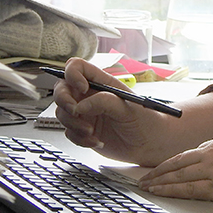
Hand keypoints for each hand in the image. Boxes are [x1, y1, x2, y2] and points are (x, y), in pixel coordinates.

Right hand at [53, 57, 167, 164]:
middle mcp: (90, 96)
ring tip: (91, 132)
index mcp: (102, 82)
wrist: (150, 145)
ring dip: (73, 124)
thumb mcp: (128, 108)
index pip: (77, 67)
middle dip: (64, 101)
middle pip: (62, 89)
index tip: (82, 88)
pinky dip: (79, 139)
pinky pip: (69, 132)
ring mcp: (85, 113)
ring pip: (62, 113)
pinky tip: (96, 141)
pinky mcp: (83, 131)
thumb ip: (104, 102)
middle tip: (76, 113)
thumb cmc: (146, 120)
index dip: (73, 74)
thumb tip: (81, 106)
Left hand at [138, 133, 212, 202]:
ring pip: (179, 179)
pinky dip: (174, 192)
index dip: (166, 164)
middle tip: (143, 180)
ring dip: (161, 184)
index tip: (155, 170)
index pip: (183, 156)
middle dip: (157, 174)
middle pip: (176, 166)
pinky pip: (191, 192)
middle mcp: (210, 157)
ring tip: (148, 188)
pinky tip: (163, 193)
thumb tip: (207, 148)